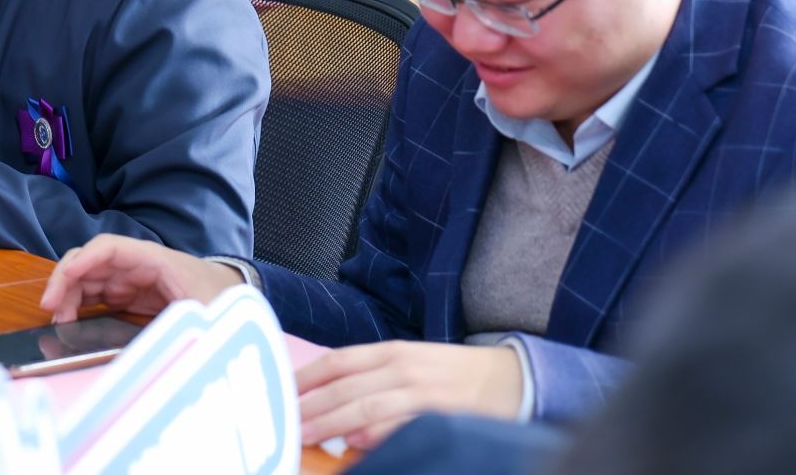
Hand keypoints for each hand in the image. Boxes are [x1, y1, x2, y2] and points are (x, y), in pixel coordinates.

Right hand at [39, 233, 243, 321]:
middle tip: (50, 310)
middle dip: (65, 280)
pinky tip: (68, 324)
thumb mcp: (206, 311)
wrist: (231, 297)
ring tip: (57, 323)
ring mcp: (127, 279)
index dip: (83, 261)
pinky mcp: (125, 295)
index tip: (65, 280)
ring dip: (67, 296)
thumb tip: (161, 344)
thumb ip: (185, 321)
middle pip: (89, 262)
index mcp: (154, 259)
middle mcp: (134, 264)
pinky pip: (93, 295)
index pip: (109, 248)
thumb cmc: (220, 297)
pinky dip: (76, 306)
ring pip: (85, 279)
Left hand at [293, 340, 523, 450]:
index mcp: (392, 352)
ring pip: (367, 405)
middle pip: (345, 386)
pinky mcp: (443, 414)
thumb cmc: (456, 377)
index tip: (281, 394)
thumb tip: (336, 410)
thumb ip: (375, 382)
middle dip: (311, 406)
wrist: (514, 379)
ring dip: (332, 421)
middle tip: (284, 423)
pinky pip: (403, 424)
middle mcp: (402, 367)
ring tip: (306, 435)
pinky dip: (378, 433)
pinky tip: (357, 443)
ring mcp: (423, 390)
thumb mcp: (412, 367)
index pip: (338, 361)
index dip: (306, 378)